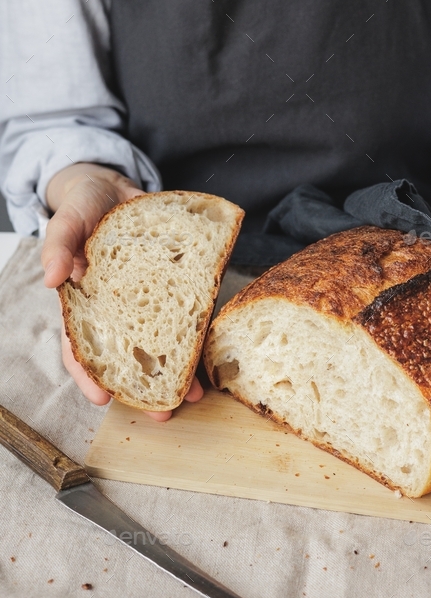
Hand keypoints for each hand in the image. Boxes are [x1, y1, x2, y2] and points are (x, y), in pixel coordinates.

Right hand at [42, 163, 202, 419]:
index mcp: (83, 303)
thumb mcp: (67, 220)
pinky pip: (184, 313)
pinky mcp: (172, 285)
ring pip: (160, 342)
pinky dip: (197, 333)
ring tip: (196, 394)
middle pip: (128, 356)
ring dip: (178, 369)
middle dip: (145, 387)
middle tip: (163, 411)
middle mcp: (115, 309)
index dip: (89, 376)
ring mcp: (145, 300)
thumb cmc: (84, 207)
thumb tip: (51, 279)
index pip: (81, 347)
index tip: (103, 399)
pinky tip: (211, 350)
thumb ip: (58, 245)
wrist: (115, 186)